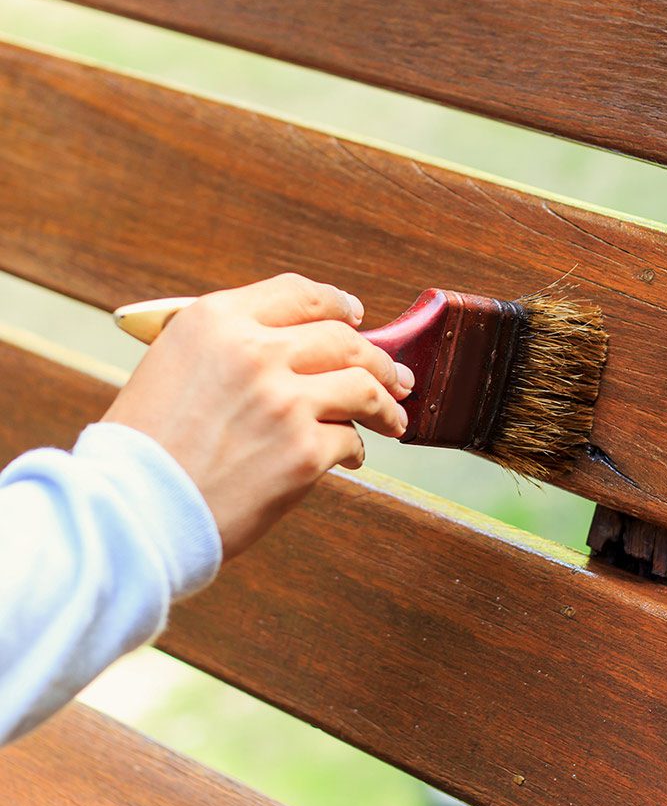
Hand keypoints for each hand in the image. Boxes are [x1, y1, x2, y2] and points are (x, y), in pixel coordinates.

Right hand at [102, 273, 413, 558]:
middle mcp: (255, 351)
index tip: (357, 315)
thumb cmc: (145, 445)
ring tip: (394, 417)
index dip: (338, 304)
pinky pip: (350, 440)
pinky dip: (355, 449)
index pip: (300, 294)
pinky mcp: (302, 452)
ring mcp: (284, 401)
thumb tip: (294, 346)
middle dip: (379, 358)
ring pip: (363, 386)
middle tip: (396, 375)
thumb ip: (232, 344)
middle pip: (344, 339)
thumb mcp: (173, 363)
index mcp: (218, 320)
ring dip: (387, 403)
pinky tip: (351, 457)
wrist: (130, 511)